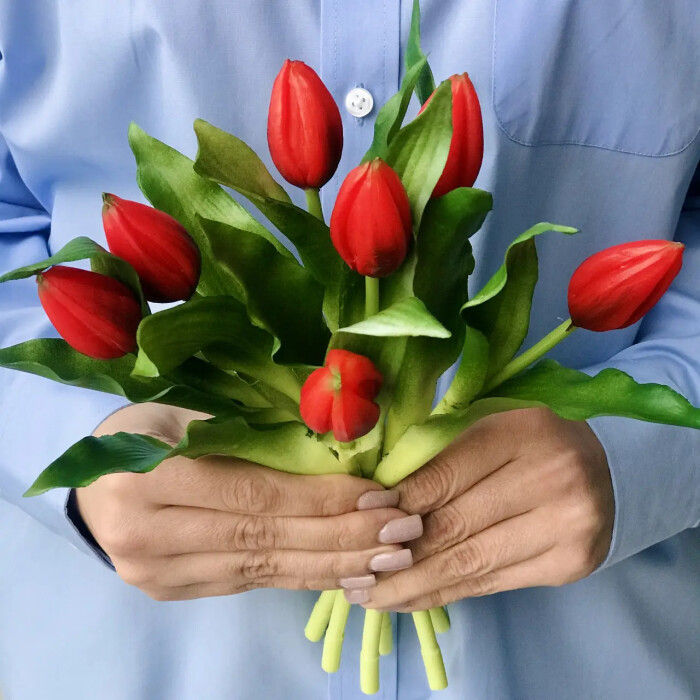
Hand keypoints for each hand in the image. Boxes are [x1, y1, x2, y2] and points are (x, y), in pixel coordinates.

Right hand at [77, 403, 419, 600]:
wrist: (92, 481)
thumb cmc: (147, 429)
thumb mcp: (193, 412)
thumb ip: (255, 432)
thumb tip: (337, 441)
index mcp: (147, 477)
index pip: (255, 495)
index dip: (321, 498)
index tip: (380, 496)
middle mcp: (146, 535)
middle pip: (265, 539)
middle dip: (342, 537)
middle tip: (403, 534)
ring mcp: (157, 573)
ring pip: (263, 569)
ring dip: (333, 565)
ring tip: (389, 559)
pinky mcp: (172, 591)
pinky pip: (250, 583)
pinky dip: (302, 576)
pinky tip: (345, 572)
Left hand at [358, 408, 613, 610]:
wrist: (606, 469)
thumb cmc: (528, 441)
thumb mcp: (485, 427)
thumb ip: (439, 455)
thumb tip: (377, 500)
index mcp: (520, 431)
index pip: (445, 476)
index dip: (398, 502)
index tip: (360, 519)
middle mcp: (550, 478)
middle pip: (454, 526)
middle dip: (396, 553)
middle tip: (353, 570)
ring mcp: (566, 526)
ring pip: (470, 564)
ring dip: (412, 585)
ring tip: (369, 596)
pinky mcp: (570, 563)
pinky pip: (492, 584)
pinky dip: (445, 593)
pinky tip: (410, 599)